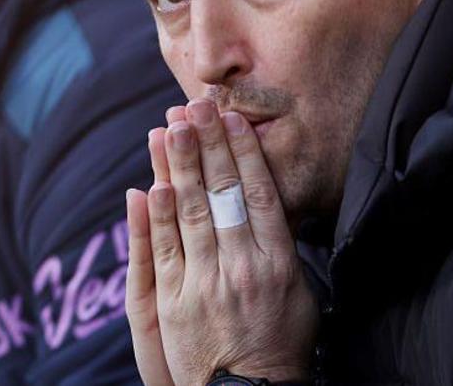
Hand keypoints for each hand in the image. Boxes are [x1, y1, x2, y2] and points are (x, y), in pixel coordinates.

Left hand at [126, 99, 316, 385]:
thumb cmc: (281, 344)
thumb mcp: (299, 294)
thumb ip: (282, 247)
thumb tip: (268, 204)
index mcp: (277, 262)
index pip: (259, 193)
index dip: (243, 152)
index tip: (230, 118)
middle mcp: (242, 267)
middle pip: (222, 193)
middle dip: (206, 145)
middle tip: (193, 107)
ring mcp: (207, 284)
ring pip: (191, 213)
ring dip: (178, 167)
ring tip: (169, 128)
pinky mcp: (175, 303)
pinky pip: (165, 251)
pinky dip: (158, 215)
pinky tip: (153, 183)